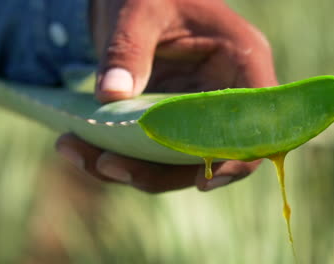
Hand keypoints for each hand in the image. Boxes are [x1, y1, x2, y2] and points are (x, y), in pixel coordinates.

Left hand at [55, 0, 276, 192]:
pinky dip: (116, 156)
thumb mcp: (140, 10)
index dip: (239, 157)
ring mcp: (196, 113)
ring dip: (128, 169)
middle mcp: (224, 95)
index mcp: (241, 61)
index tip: (202, 181)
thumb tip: (111, 95)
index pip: (258, 122)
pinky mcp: (169, 123)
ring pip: (174, 162)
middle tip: (106, 164)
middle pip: (210, 154)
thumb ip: (128, 49)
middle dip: (158, 171)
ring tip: (74, 151)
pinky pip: (151, 153)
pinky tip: (77, 146)